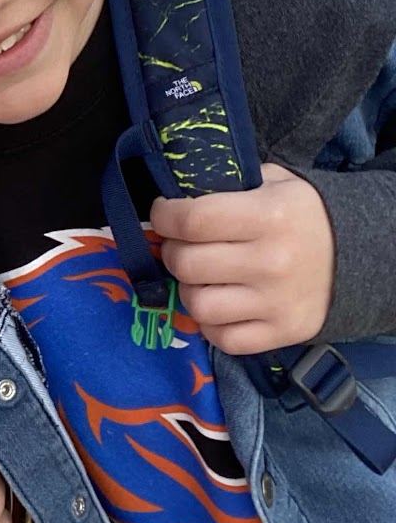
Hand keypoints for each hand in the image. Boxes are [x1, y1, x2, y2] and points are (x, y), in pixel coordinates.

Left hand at [151, 163, 334, 354]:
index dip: (165, 216)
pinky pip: (222, 338)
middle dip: (173, 252)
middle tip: (182, 246)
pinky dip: (212, 324)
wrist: (357, 254)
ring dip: (190, 290)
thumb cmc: (301, 215)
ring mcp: (277, 302)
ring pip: (199, 305)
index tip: (165, 214)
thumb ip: (225, 186)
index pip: (192, 220)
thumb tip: (174, 197)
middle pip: (187, 264)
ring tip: (202, 277)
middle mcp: (273, 261)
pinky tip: (221, 304)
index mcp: (270, 215)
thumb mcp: (273, 183)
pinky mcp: (282, 333)